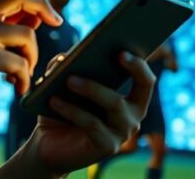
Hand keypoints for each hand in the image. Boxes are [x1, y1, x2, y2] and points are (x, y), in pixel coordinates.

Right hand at [0, 0, 62, 124]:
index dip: (37, 0)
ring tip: (19, 75)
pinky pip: (22, 65)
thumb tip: (36, 17)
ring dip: (31, 59)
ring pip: (28, 37)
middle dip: (45, 9)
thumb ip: (1, 27)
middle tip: (57, 24)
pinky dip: (24, 80)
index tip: (51, 16)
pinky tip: (15, 88)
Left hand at [24, 52, 155, 174]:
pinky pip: (92, 123)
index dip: (139, 63)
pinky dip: (72, 110)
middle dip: (133, 69)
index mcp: (129, 97)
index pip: (145, 78)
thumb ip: (64, 66)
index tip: (124, 48)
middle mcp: (132, 115)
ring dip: (91, 88)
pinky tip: (55, 100)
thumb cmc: (62, 108)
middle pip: (142, 89)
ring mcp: (122, 132)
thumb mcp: (62, 83)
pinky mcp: (107, 147)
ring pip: (114, 103)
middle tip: (115, 54)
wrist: (49, 144)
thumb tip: (65, 57)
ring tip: (69, 78)